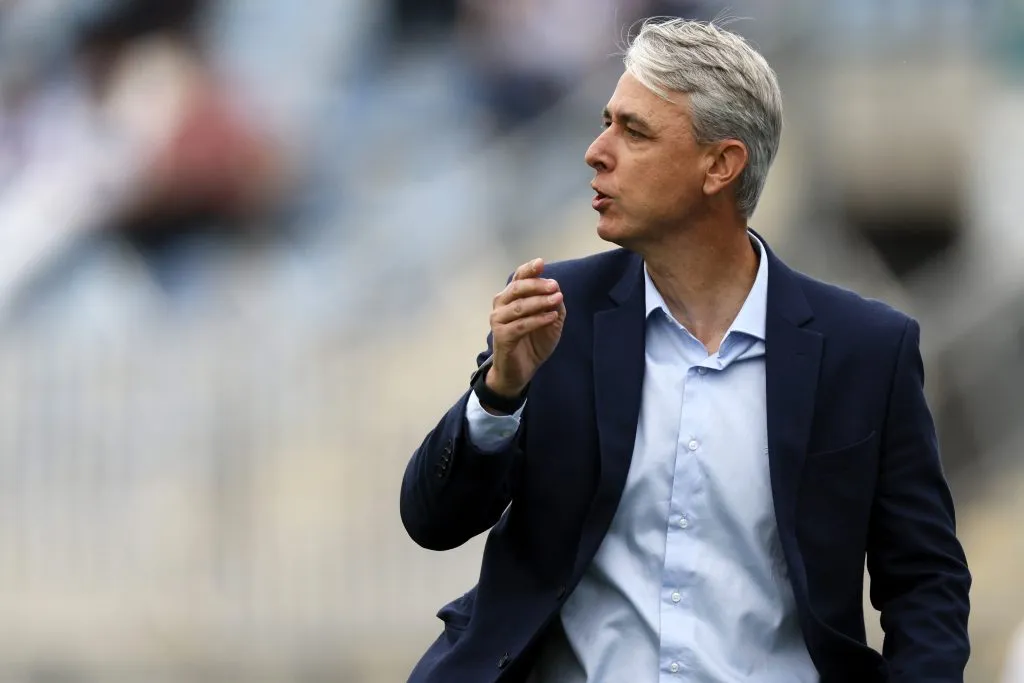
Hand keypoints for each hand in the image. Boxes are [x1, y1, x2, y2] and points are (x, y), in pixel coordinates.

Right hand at [487, 258, 565, 397]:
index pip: (518, 278)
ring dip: (539, 302)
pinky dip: (537, 320)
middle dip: (537, 285)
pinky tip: (551, 317)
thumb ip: (554, 306)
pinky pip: (520, 325)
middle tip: (554, 286)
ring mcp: (499, 321)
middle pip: (517, 288)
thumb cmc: (532, 342)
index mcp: (511, 298)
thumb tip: (557, 290)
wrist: (520, 370)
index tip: (541, 263)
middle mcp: (501, 305)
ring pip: (519, 306)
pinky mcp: (501, 336)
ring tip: (557, 300)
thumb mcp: (550, 321)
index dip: (528, 269)